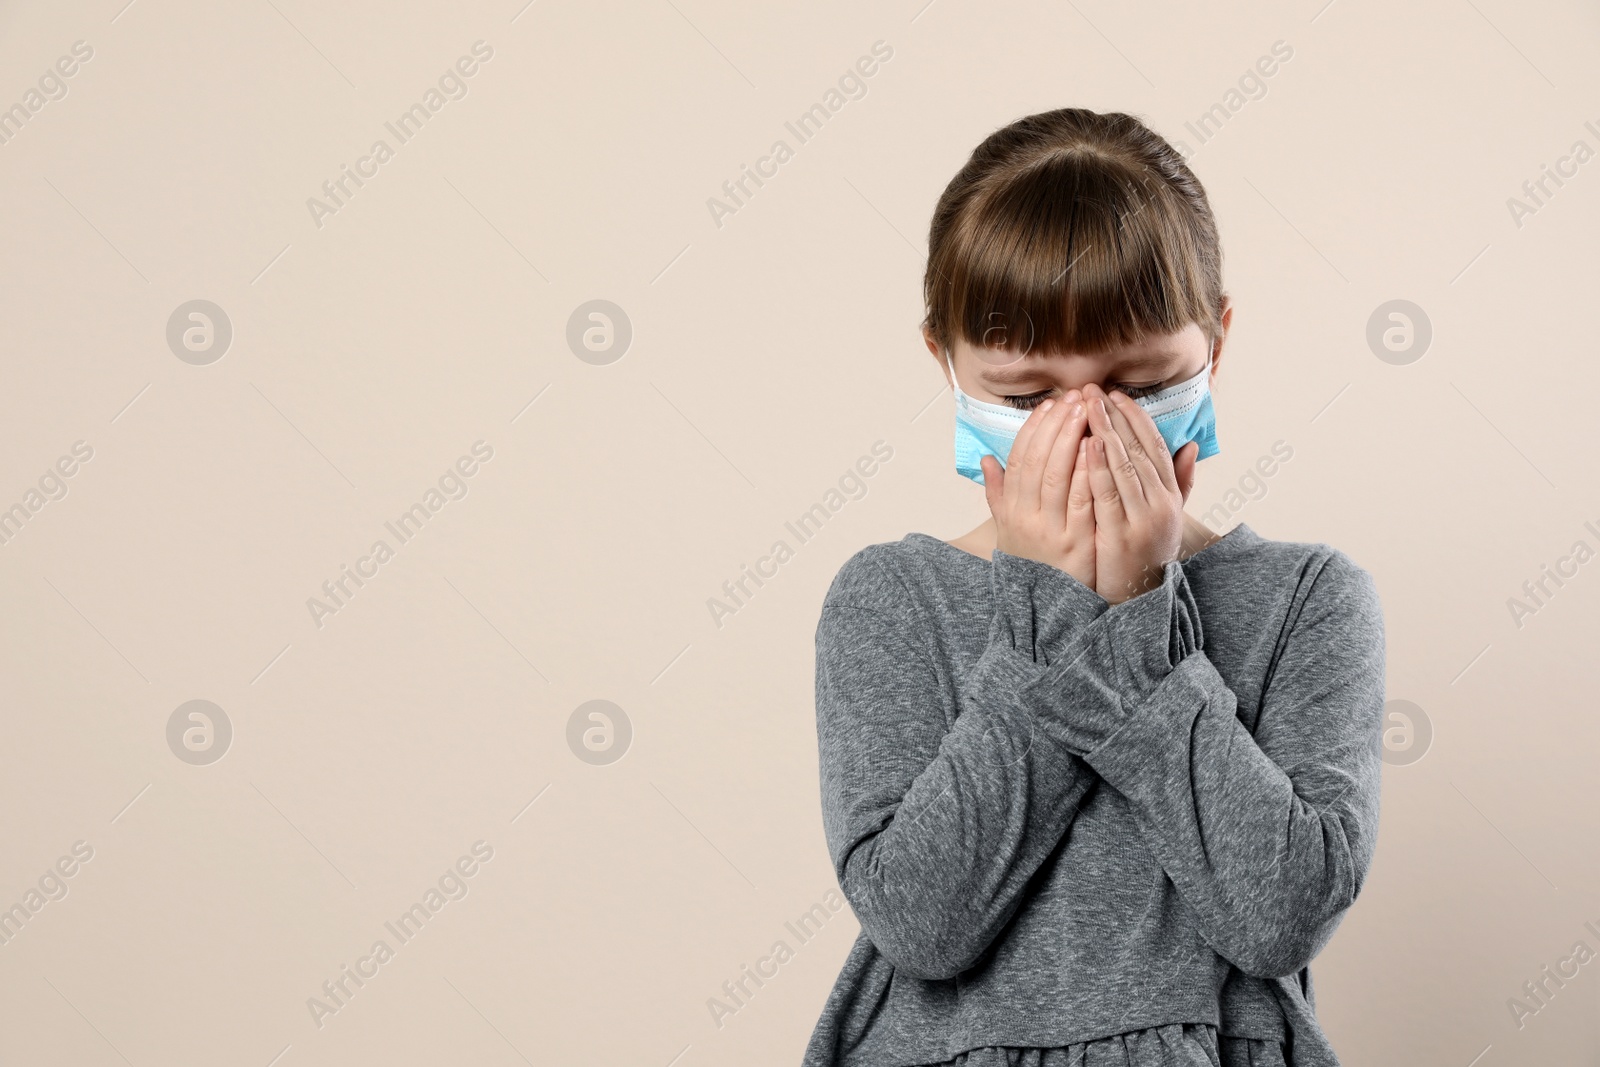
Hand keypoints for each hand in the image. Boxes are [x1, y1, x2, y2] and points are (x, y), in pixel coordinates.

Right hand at [979, 390, 1095, 591]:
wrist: (1049, 610)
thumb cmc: (1034, 564)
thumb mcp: (1008, 531)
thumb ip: (998, 495)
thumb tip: (986, 461)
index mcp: (1010, 511)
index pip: (1018, 460)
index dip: (1032, 430)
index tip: (1047, 406)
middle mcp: (1025, 518)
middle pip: (1037, 461)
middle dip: (1056, 426)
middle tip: (1074, 398)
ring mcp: (1049, 531)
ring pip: (1056, 476)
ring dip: (1071, 439)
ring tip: (1087, 411)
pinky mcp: (1075, 544)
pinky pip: (1080, 501)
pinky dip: (1086, 472)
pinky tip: (1098, 448)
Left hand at [1080, 383, 1196, 604]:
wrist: (1139, 600)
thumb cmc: (1146, 554)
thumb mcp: (1166, 517)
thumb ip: (1180, 482)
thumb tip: (1191, 446)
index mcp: (1170, 495)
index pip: (1155, 447)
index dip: (1136, 418)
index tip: (1116, 395)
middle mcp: (1161, 504)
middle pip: (1139, 451)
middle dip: (1115, 417)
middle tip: (1093, 391)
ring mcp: (1144, 519)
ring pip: (1125, 467)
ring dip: (1106, 433)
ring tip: (1088, 407)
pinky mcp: (1123, 536)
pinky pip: (1109, 495)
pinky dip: (1099, 467)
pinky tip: (1088, 445)